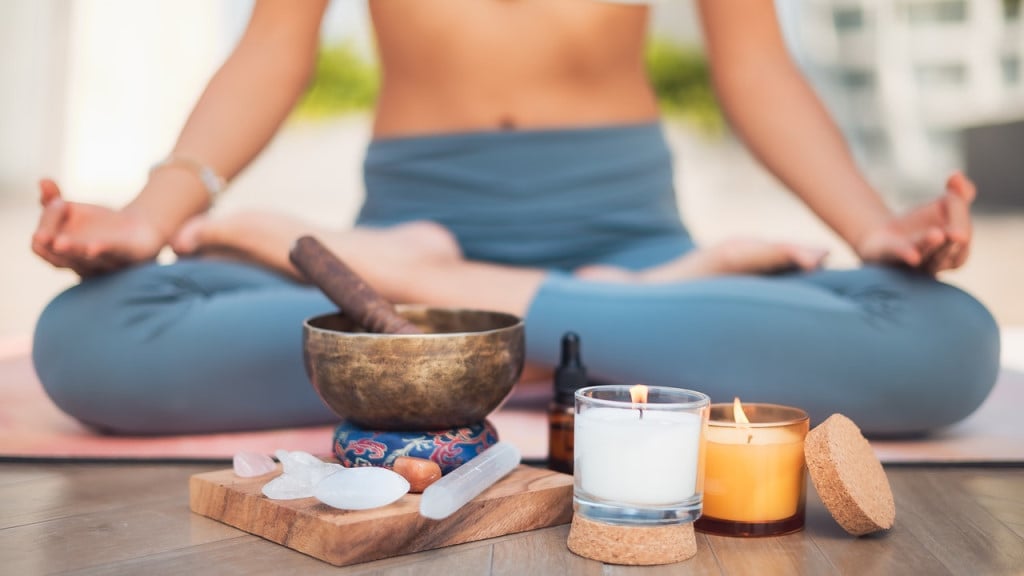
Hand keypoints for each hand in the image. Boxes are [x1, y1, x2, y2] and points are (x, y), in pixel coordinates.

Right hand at [31, 179, 166, 276]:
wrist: (140, 231)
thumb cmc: (99, 225)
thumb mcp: (71, 212)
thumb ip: (51, 201)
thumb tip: (43, 181)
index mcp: (63, 255)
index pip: (40, 243)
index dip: (45, 225)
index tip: (59, 202)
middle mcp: (81, 264)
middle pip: (58, 259)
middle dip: (50, 249)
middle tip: (41, 236)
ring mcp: (104, 263)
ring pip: (84, 261)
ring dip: (73, 250)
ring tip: (60, 243)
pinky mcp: (128, 256)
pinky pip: (112, 255)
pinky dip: (102, 250)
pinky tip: (93, 247)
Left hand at [855, 172, 974, 274]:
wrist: (883, 236)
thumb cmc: (922, 223)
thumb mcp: (946, 205)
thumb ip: (960, 192)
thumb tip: (957, 175)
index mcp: (955, 251)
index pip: (962, 234)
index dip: (959, 216)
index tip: (951, 193)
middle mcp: (936, 262)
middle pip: (950, 253)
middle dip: (954, 241)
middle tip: (957, 233)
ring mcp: (911, 263)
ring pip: (925, 256)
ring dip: (930, 245)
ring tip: (937, 234)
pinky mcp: (887, 257)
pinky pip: (898, 258)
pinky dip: (906, 255)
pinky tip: (913, 256)